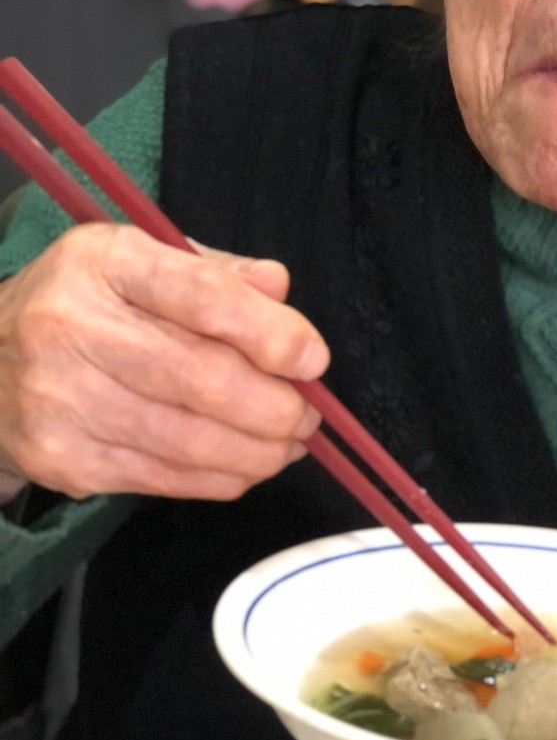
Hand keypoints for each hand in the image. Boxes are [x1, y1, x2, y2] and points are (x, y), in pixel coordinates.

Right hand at [0, 223, 328, 501]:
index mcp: (104, 261)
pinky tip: (243, 465)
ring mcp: (60, 398)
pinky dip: (217, 478)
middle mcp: (73, 326)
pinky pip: (163, 477)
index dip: (269, 334)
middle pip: (201, 378)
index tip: (313, 360)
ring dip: (256, 451)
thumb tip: (279, 291)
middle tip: (308, 416)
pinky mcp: (61, 459)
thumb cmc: (87, 304)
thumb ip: (216, 274)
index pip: (201, 297)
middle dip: (274, 406)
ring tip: (287, 444)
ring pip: (187, 440)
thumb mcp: (142, 261)